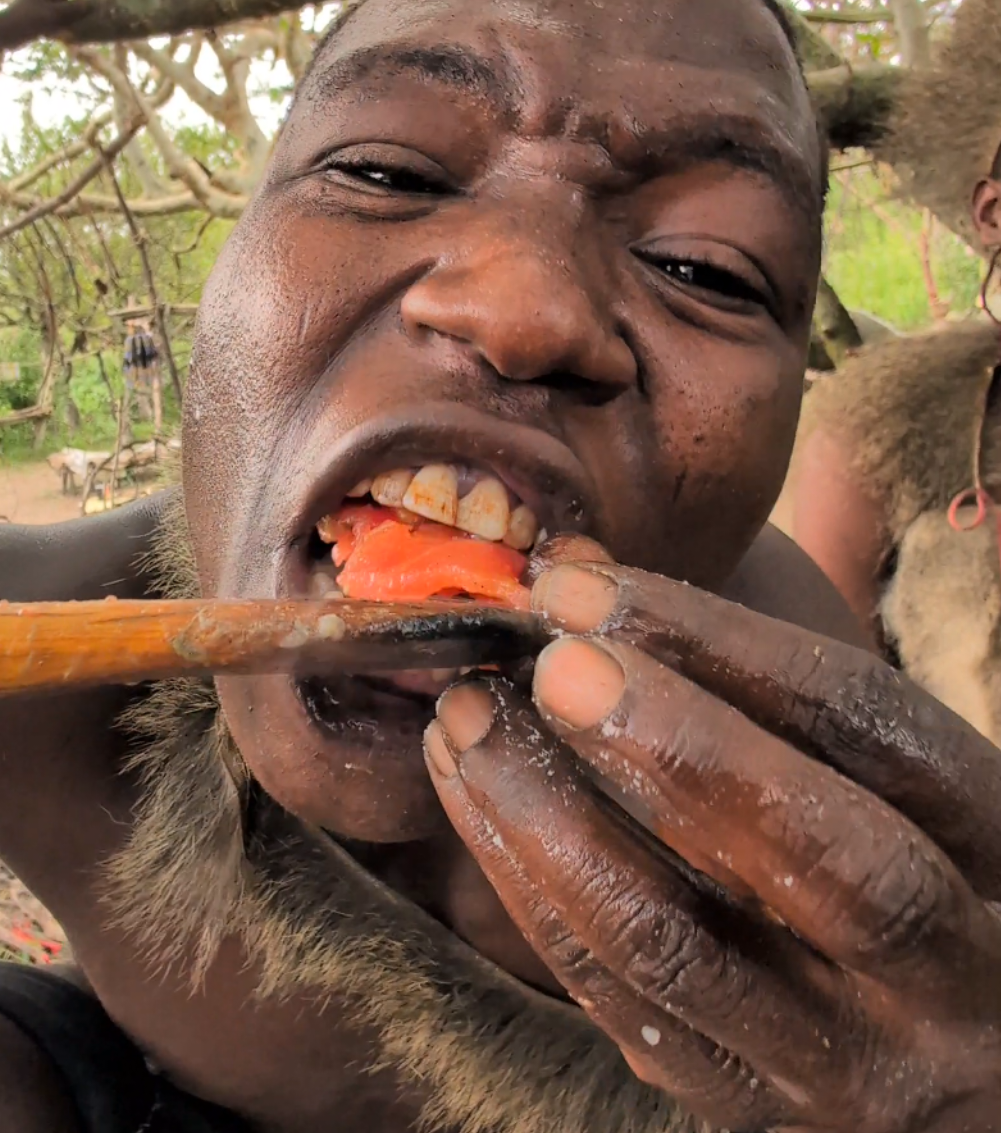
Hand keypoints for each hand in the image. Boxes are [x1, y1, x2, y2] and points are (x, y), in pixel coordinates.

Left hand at [424, 540, 1000, 1131]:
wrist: (939, 1048)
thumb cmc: (885, 845)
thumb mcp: (872, 766)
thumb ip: (756, 686)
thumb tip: (580, 584)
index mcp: (995, 843)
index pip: (874, 727)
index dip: (729, 646)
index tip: (595, 588)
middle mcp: (948, 973)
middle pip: (826, 859)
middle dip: (675, 747)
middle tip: (552, 663)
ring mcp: (846, 1063)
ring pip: (685, 946)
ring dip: (554, 817)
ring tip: (471, 716)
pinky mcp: (745, 1103)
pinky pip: (617, 1000)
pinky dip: (528, 888)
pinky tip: (474, 794)